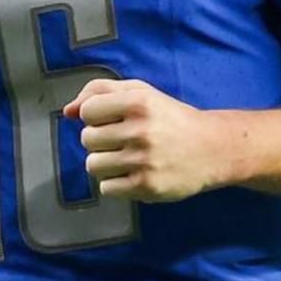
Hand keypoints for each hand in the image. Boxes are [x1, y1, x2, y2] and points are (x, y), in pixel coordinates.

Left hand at [63, 78, 227, 202]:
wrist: (213, 148)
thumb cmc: (170, 118)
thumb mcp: (140, 93)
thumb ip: (100, 92)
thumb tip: (67, 111)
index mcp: (138, 102)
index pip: (87, 112)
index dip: (96, 117)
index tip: (114, 121)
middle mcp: (141, 130)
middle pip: (87, 139)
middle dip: (100, 141)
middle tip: (124, 141)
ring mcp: (144, 160)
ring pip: (93, 166)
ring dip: (105, 164)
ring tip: (127, 159)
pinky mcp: (147, 187)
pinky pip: (106, 188)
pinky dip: (115, 184)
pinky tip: (133, 175)